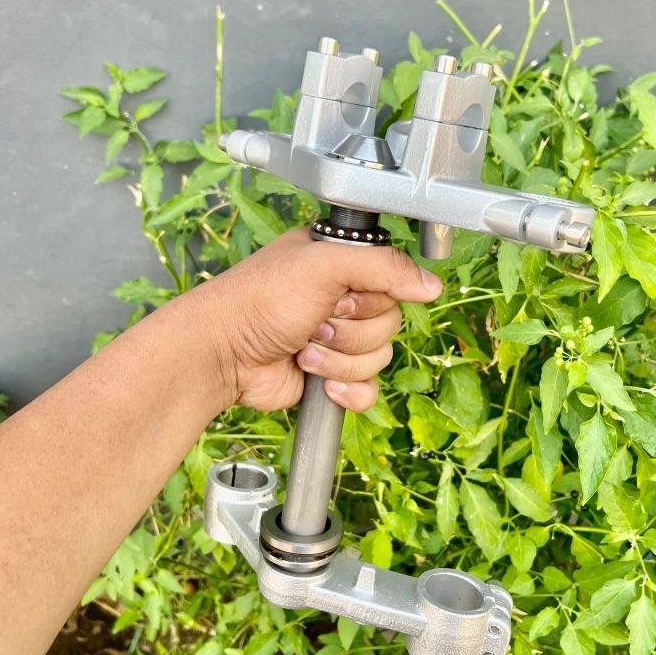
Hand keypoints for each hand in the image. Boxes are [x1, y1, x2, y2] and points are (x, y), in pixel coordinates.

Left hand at [190, 228, 442, 411]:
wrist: (224, 353)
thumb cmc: (260, 300)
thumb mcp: (325, 264)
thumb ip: (385, 267)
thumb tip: (431, 285)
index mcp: (342, 264)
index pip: (394, 280)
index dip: (373, 295)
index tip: (343, 295)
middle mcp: (343, 299)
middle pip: (390, 323)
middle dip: (351, 329)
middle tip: (315, 321)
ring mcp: (338, 340)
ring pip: (379, 358)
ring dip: (339, 359)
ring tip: (303, 346)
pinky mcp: (332, 377)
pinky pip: (368, 390)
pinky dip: (347, 390)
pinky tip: (319, 382)